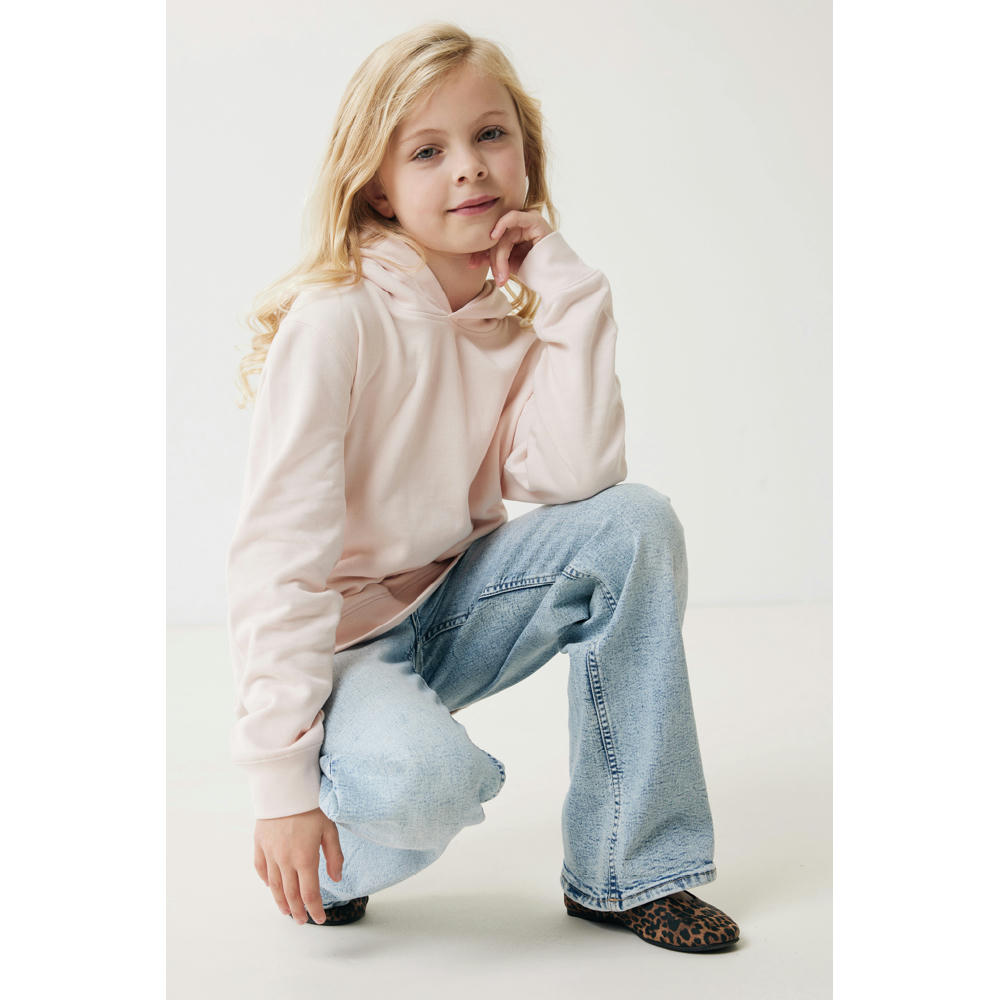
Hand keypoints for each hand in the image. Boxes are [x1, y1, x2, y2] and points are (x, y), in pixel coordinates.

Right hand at [254, 807, 342, 924]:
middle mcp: (285, 860)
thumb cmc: (311, 805)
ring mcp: (270, 853)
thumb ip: (334, 855)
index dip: (315, 909)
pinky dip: (266, 881)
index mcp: (305, 858)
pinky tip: (271, 886)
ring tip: (287, 911)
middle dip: (298, 911)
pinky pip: (260, 868)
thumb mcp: (330, 829)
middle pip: (290, 894)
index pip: (310, 894)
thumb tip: (337, 878)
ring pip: (274, 886)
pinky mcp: (259, 844)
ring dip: (281, 901)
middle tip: (303, 920)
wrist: (286, 786)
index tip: (320, 918)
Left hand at [466, 209, 553, 286]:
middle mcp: (520, 224)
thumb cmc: (534, 271)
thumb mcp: (508, 265)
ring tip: (504, 277)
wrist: (556, 278)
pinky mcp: (535, 220)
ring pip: (504, 236)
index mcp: (513, 231)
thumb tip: (471, 260)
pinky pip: (513, 217)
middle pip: (497, 238)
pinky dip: (501, 226)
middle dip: (492, 259)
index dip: (480, 250)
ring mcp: (528, 219)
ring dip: (501, 258)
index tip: (472, 264)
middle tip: (497, 278)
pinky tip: (494, 237)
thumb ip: (492, 258)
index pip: (492, 238)